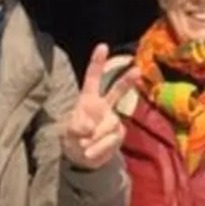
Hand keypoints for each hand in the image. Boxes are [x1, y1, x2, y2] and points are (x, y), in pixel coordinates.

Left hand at [62, 45, 126, 169]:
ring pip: (110, 124)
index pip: (92, 78)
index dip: (97, 62)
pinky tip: (91, 152)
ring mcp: (112, 119)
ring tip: (84, 146)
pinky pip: (111, 140)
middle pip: (117, 90)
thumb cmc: (72, 139)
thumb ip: (76, 126)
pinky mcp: (118, 134)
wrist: (82, 159)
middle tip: (138, 70)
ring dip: (95, 138)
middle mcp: (103, 106)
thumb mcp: (66, 132)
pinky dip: (99, 148)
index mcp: (87, 99)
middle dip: (127, 80)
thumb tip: (91, 128)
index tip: (103, 46)